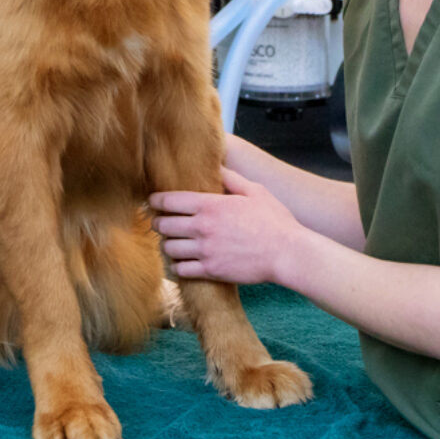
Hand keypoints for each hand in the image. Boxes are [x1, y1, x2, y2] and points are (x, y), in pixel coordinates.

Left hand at [150, 166, 304, 284]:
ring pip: (168, 248)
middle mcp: (202, 227)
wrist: (287, 253)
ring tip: (173, 243)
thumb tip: (218, 167)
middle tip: (161, 223)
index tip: (152, 202)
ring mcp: (205, 250)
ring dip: (168, 245)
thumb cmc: (275, 221)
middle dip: (158, 223)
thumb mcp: (255, 191)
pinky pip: (180, 270)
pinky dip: (178, 266)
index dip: (155, 201)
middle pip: (163, 225)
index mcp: (211, 205)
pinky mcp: (211, 271)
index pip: (169, 201)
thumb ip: (232, 179)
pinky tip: (183, 262)